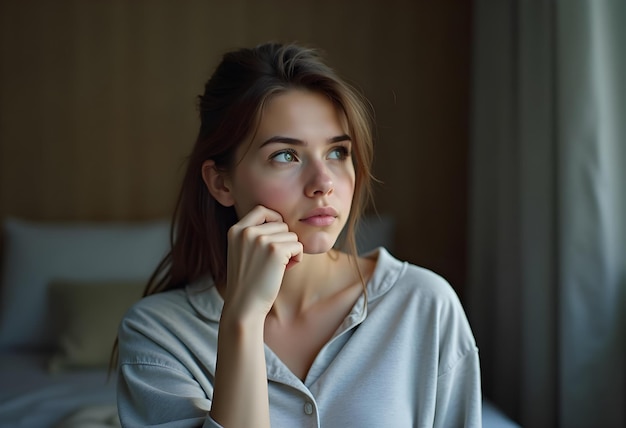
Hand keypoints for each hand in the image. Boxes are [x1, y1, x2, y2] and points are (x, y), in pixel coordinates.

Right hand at [223, 205, 302, 319]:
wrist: (243, 306)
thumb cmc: (247, 282)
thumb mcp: (241, 251)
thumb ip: (253, 235)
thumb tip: (282, 222)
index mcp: (235, 230)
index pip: (262, 210)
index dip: (274, 220)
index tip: (276, 236)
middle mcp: (247, 231)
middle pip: (281, 224)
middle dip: (284, 241)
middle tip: (275, 261)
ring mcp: (260, 240)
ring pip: (291, 235)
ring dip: (291, 250)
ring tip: (277, 267)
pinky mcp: (275, 251)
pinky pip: (298, 246)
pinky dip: (297, 258)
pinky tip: (285, 269)